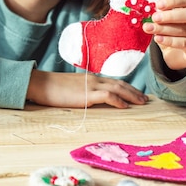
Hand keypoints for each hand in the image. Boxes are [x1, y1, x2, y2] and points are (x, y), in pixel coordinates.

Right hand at [26, 70, 147, 108]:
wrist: (41, 83)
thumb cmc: (52, 88)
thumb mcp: (71, 88)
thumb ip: (82, 91)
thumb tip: (88, 98)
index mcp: (90, 79)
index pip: (112, 82)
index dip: (126, 87)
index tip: (135, 93)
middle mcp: (94, 80)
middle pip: (119, 84)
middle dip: (133, 91)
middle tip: (145, 99)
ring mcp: (91, 86)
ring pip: (117, 89)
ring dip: (131, 95)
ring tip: (141, 102)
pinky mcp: (86, 95)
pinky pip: (107, 96)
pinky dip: (118, 100)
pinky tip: (125, 106)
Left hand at [142, 0, 185, 71]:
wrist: (180, 55)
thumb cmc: (174, 34)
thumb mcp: (168, 22)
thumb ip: (162, 16)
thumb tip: (151, 12)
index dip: (173, 1)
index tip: (157, 5)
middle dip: (170, 16)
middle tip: (154, 18)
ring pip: (184, 30)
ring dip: (164, 29)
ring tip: (149, 29)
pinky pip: (184, 43)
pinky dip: (169, 40)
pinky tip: (158, 38)